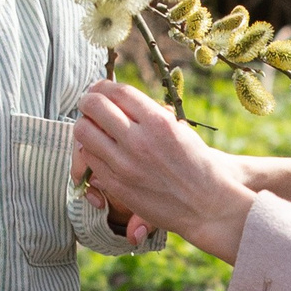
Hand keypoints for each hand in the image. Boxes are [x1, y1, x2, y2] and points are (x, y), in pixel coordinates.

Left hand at [72, 80, 259, 261]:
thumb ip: (149, 113)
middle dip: (89, 101)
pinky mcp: (116, 185)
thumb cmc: (196, 163)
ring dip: (85, 125)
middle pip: (94, 106)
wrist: (207, 205)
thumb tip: (117, 98)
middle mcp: (139, 141)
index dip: (103, 86)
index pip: (117, 92)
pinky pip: (88, 158)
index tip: (100, 88)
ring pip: (83, 131)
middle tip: (90, 104)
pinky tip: (99, 149)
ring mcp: (124, 165)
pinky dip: (89, 149)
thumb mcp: (179, 128)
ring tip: (93, 128)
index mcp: (158, 122)